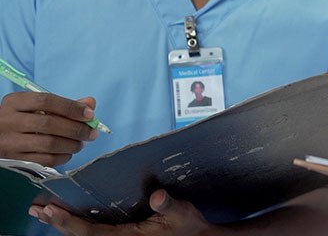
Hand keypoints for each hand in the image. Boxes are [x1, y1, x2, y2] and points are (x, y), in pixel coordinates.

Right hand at [0, 92, 98, 165]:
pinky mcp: (13, 160)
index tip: (90, 114)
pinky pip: (43, 160)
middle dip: (76, 129)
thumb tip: (90, 104)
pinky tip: (68, 153)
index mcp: (15, 102)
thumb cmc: (21, 118)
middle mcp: (9, 121)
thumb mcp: (36, 106)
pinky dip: (62, 157)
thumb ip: (64, 104)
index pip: (46, 101)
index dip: (71, 107)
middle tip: (92, 133)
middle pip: (49, 124)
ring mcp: (9, 142)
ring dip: (71, 144)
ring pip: (48, 144)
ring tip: (81, 143)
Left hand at [29, 189, 212, 235]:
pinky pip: (93, 234)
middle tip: (37, 210)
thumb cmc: (189, 226)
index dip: (70, 223)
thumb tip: (157, 196)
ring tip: (45, 213)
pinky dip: (77, 226)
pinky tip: (69, 218)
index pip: (91, 233)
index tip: (52, 211)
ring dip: (64, 225)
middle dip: (58, 223)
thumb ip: (169, 205)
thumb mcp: (183, 212)